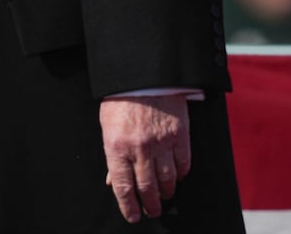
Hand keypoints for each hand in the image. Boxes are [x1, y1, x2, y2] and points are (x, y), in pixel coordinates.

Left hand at [100, 94, 191, 223]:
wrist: (143, 74)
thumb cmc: (120, 100)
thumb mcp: (107, 126)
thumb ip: (112, 155)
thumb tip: (113, 181)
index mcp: (116, 145)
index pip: (123, 186)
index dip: (128, 206)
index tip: (133, 216)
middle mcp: (139, 148)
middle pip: (147, 187)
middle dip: (150, 204)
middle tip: (152, 211)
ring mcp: (161, 143)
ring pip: (167, 180)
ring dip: (166, 192)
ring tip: (164, 196)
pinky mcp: (180, 136)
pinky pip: (184, 164)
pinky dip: (180, 174)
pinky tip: (176, 176)